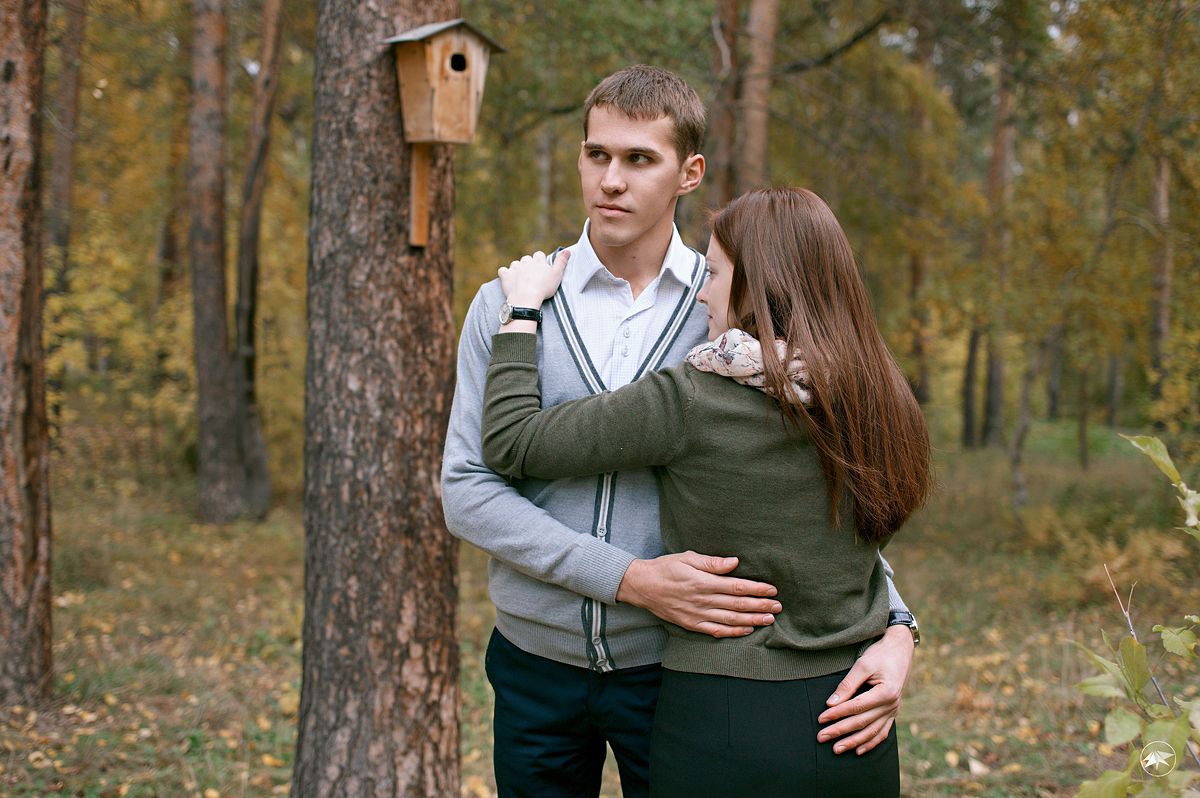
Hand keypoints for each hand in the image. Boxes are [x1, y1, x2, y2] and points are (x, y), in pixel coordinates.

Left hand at [498, 249, 569, 307]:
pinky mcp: (506, 275)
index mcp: (538, 260)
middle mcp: (526, 261)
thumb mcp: (557, 275)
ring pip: (515, 264)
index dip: (540, 262)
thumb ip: (562, 261)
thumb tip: (568, 250)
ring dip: (517, 270)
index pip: (539, 255)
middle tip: (532, 278)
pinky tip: (508, 280)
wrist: (527, 298)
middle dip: (528, 266)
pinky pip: (503, 271)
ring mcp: (514, 267)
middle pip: (527, 259)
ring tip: (521, 281)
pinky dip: (505, 274)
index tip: (542, 271)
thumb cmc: (544, 288)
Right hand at [615, 551, 780, 637]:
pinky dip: (733, 632)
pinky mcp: (692, 624)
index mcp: (703, 582)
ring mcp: (697, 615)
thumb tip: (734, 562)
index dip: (756, 589)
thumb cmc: (665, 568)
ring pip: (730, 620)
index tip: (772, 590)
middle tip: (778, 607)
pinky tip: (746, 630)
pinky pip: (716, 631)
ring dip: (752, 620)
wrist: (642, 586)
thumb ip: (711, 562)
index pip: (736, 587)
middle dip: (761, 606)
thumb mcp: (686, 558)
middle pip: (738, 605)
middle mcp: (702, 601)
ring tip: (769, 620)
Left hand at [816, 624, 913, 754]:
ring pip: (872, 732)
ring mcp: (894, 710)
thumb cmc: (880, 654)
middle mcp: (892, 705)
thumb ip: (847, 685)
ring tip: (837, 749)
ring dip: (853, 742)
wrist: (900, 649)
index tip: (821, 719)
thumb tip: (831, 703)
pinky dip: (871, 743)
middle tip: (821, 737)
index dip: (837, 714)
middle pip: (862, 722)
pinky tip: (859, 750)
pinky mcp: (893, 712)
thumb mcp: (863, 665)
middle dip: (840, 731)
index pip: (856, 707)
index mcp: (886, 693)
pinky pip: (883, 732)